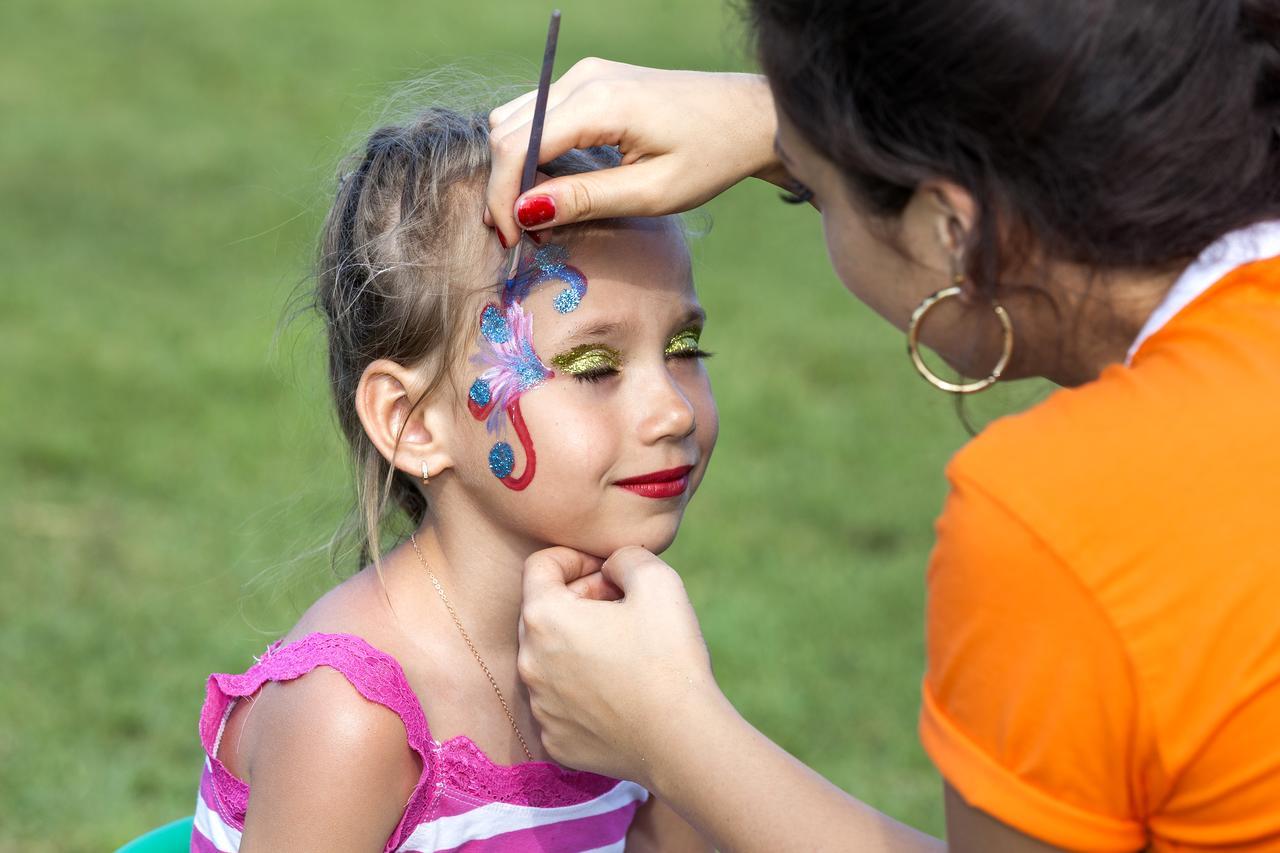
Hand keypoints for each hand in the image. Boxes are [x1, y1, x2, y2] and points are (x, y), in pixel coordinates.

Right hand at [485, 59, 783, 244]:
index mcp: (598, 103)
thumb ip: (585, 200)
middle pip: (506, 131)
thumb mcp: (651, 193)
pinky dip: (533, 151)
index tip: (512, 241)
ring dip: (515, 169)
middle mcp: (583, 78)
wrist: (749, 117)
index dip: (503, 198)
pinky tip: (554, 187)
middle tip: (524, 237)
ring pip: (516, 120)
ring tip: (539, 215)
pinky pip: (540, 114)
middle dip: (505, 187)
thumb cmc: (712, 156)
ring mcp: (585, 74)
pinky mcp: (592, 80)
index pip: (516, 147)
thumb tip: (525, 212)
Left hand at [518, 545, 717, 786]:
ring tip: (624, 652)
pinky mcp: (555, 741)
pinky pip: (561, 702)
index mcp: (544, 618)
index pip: (540, 566)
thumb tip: (610, 567)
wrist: (683, 740)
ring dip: (578, 647)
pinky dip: (583, 690)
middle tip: (622, 609)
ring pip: (550, 659)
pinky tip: (620, 692)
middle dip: (578, 602)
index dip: (577, 560)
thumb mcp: (657, 580)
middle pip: (542, 613)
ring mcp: (540, 707)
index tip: (610, 575)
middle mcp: (529, 662)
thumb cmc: (668, 656)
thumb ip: (625, 557)